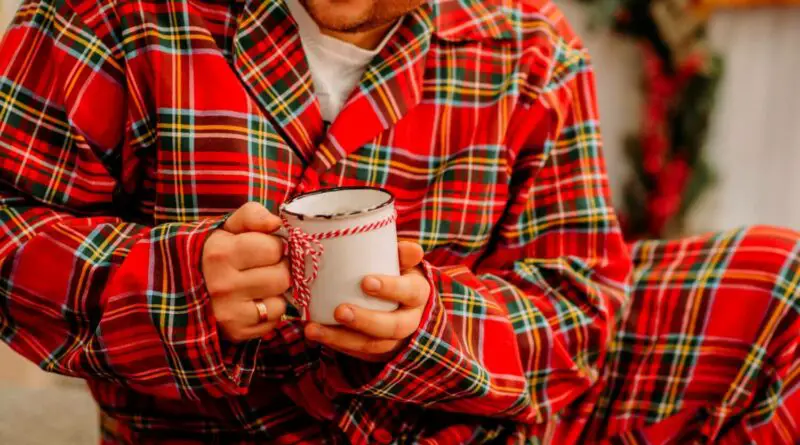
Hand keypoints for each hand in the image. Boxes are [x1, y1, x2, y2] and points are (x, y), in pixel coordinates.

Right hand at [203, 202, 289, 342]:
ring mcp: (229, 312)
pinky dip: (270, 311)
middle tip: (265, 267)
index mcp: (220, 253)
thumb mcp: (227, 226)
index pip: (273, 248)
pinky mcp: (236, 332)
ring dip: (275, 292)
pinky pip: (274, 320)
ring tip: (259, 284)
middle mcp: (223, 285)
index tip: (262, 248)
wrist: (181, 287)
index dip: (273, 246)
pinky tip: (254, 302)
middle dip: (278, 269)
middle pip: (282, 277)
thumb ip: (252, 215)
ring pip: (280, 301)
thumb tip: (276, 223)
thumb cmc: (214, 252)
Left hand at [304, 241, 430, 361]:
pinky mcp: (377, 351)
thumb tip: (412, 250)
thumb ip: (401, 253)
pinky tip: (316, 334)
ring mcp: (395, 340)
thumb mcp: (399, 260)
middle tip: (339, 311)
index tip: (365, 281)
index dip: (391, 288)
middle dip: (365, 320)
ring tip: (314, 329)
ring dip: (342, 339)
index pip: (411, 292)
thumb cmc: (393, 271)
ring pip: (374, 345)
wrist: (395, 298)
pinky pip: (358, 353)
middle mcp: (411, 320)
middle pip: (394, 326)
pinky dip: (336, 344)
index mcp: (418, 293)